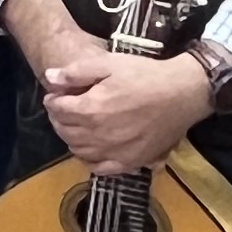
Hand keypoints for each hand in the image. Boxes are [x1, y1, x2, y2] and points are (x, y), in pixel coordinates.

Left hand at [38, 42, 214, 177]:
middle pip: (64, 131)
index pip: (57, 110)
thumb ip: (76, 72)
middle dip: (58, 119)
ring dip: (71, 138)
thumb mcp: (109, 63)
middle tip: (64, 109)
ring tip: (77, 126)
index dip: (52, 101)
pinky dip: (89, 160)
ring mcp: (113, 152)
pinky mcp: (129, 162)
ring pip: (78, 150)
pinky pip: (99, 168)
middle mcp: (98, 135)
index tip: (55, 95)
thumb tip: (49, 78)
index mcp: (90, 109)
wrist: (182, 93)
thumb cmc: (145, 75)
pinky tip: (92, 149)